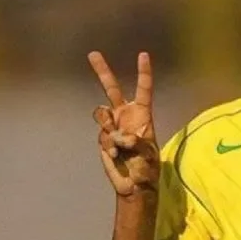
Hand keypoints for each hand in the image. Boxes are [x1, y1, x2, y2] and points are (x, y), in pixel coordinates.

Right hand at [90, 51, 159, 196]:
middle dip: (102, 71)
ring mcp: (113, 127)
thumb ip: (134, 142)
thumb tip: (120, 136)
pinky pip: (102, 135)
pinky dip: (108, 145)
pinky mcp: (104, 139)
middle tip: (92, 53)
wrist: (134, 185)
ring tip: (120, 146)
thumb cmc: (148, 168)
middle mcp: (126, 116)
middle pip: (112, 89)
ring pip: (101, 113)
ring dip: (108, 127)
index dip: (143, 72)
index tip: (143, 55)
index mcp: (143, 115)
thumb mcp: (148, 154)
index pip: (143, 89)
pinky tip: (116, 156)